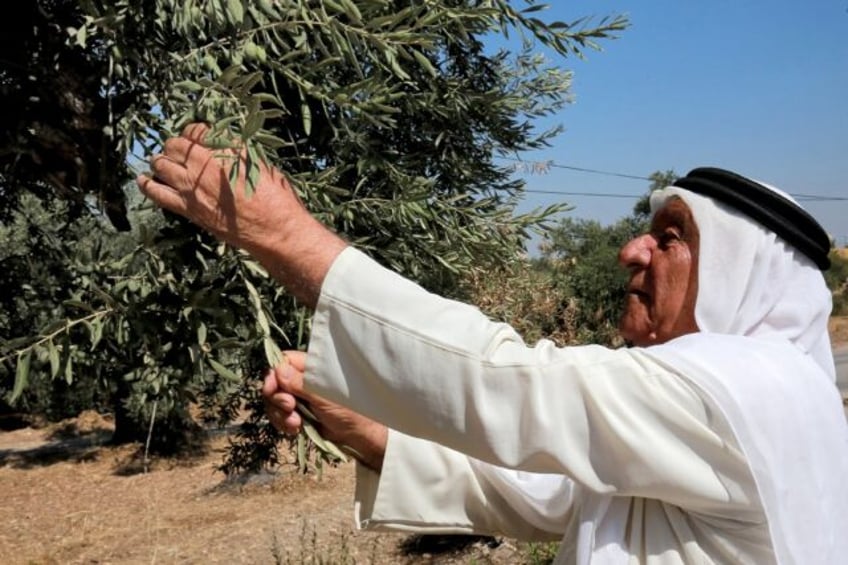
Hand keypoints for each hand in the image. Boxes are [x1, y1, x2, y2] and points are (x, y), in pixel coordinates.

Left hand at [136, 123, 346, 306]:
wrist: (276, 230)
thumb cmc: (278, 197)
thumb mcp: (262, 163)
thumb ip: (237, 150)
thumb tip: (221, 144)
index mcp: (225, 148)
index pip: (196, 130)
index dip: (194, 131)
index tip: (197, 136)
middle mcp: (205, 164)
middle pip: (175, 144)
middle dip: (176, 145)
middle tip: (181, 150)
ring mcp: (193, 187)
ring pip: (161, 164)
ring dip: (161, 160)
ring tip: (164, 162)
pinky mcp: (188, 208)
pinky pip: (157, 192)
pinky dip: (147, 184)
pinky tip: (142, 180)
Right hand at [262, 351, 386, 470]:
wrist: (355, 434)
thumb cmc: (348, 409)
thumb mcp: (323, 396)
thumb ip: (300, 384)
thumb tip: (279, 370)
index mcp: (310, 368)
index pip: (282, 362)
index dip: (273, 375)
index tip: (272, 389)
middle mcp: (300, 380)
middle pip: (274, 383)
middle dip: (277, 399)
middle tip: (291, 407)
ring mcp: (297, 397)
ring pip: (273, 402)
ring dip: (280, 415)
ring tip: (296, 423)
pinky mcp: (295, 413)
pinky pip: (278, 416)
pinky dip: (283, 424)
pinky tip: (295, 429)